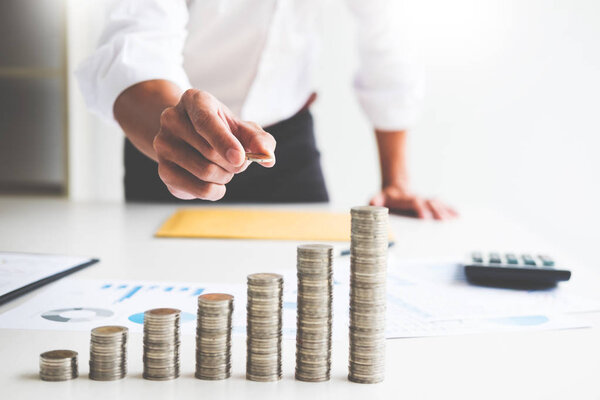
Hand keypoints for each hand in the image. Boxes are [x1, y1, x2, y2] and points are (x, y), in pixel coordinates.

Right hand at [153, 89, 275, 199]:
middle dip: (234, 164)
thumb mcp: (243, 128)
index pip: (205, 122)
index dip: (224, 142)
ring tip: (224, 169)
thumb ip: (260, 140)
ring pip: (204, 172)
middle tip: (237, 161)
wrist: (193, 137)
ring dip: (225, 177)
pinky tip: (216, 183)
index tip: (240, 158)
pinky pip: (197, 190)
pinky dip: (216, 191)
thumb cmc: (223, 130)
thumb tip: (267, 157)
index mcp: (194, 100)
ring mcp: (163, 144)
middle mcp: (172, 119)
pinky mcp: (163, 170)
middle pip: (209, 152)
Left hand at [369, 186, 457, 219]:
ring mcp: (424, 200)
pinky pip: (441, 205)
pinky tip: (458, 216)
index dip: (420, 208)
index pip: (413, 202)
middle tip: (443, 221)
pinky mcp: (429, 203)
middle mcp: (416, 198)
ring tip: (455, 219)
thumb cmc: (386, 197)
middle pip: (428, 203)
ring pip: (436, 204)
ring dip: (445, 211)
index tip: (425, 217)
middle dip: (436, 211)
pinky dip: (450, 210)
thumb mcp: (377, 198)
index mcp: (404, 199)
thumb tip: (372, 202)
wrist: (395, 186)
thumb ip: (374, 200)